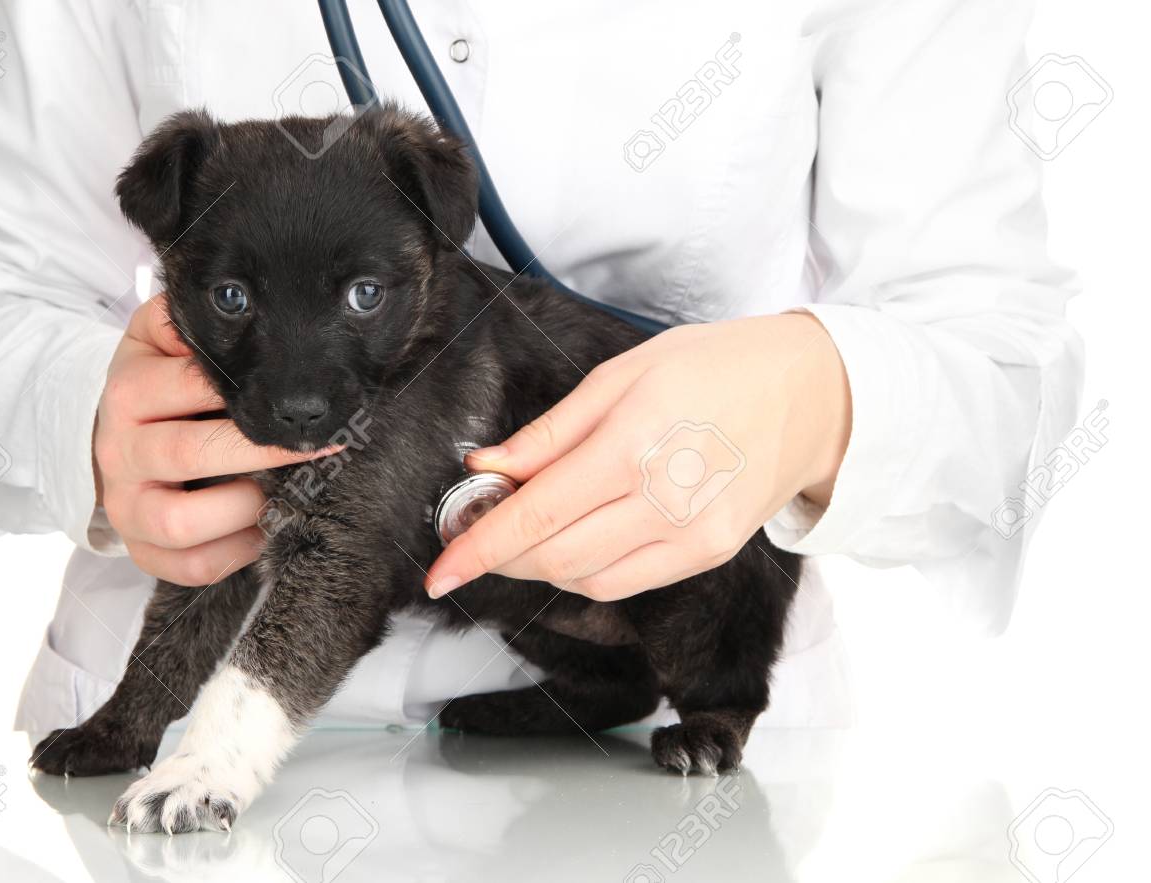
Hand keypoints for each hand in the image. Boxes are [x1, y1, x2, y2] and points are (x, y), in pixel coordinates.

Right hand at [94, 295, 334, 585]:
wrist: (107, 438)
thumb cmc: (154, 386)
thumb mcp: (154, 340)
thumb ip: (183, 320)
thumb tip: (226, 300)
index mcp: (127, 392)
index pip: (188, 386)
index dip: (246, 389)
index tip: (299, 392)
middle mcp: (120, 451)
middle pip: (190, 453)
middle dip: (263, 451)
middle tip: (317, 445)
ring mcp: (128, 507)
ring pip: (183, 521)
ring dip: (243, 509)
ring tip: (280, 493)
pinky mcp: (142, 550)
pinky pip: (191, 566)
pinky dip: (235, 553)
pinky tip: (265, 529)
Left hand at [425, 314, 850, 600]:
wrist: (811, 394)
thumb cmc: (715, 367)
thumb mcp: (622, 374)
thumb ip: (551, 432)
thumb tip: (487, 466)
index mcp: (633, 444)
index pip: (535, 515)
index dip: (478, 548)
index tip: (440, 571)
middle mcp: (663, 500)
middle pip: (554, 558)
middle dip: (502, 556)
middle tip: (477, 534)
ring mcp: (691, 535)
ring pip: (586, 580)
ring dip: (540, 565)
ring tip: (529, 530)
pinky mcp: (709, 554)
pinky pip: (626, 584)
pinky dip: (585, 572)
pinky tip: (575, 541)